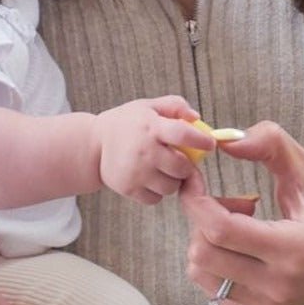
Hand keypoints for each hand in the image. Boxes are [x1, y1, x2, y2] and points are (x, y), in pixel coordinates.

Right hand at [93, 95, 210, 203]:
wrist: (94, 144)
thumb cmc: (128, 123)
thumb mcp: (149, 106)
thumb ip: (175, 106)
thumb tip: (196, 118)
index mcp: (150, 126)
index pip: (184, 134)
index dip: (202, 140)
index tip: (210, 144)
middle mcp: (144, 150)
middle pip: (182, 168)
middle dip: (186, 165)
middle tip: (180, 160)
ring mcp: (135, 172)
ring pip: (171, 187)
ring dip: (172, 180)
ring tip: (162, 169)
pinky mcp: (128, 188)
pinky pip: (156, 198)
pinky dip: (156, 192)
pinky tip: (149, 179)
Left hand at [178, 121, 303, 304]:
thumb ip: (270, 144)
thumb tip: (224, 140)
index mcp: (294, 249)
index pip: (220, 229)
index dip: (195, 199)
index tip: (193, 177)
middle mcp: (279, 287)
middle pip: (203, 251)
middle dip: (202, 217)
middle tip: (231, 200)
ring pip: (201, 272)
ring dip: (206, 240)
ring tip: (239, 224)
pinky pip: (212, 289)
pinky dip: (214, 263)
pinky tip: (242, 249)